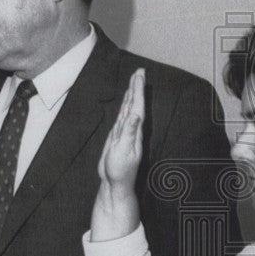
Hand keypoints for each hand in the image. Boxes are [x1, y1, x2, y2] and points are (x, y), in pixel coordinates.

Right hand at [98, 68, 145, 187]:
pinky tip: (126, 103)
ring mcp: (125, 132)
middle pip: (134, 103)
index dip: (138, 90)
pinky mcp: (118, 137)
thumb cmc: (120, 170)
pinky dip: (124, 107)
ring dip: (131, 95)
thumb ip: (129, 132)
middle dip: (136, 87)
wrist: (115, 184)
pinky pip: (123, 117)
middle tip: (139, 71)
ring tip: (134, 81)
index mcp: (134, 130)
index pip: (137, 105)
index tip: (139, 75)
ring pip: (128, 109)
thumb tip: (136, 114)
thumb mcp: (124, 150)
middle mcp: (132, 129)